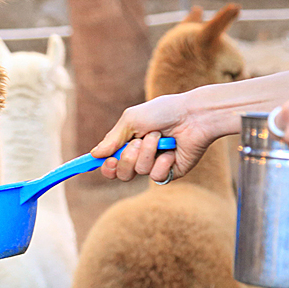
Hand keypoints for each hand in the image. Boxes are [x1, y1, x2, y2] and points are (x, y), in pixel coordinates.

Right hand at [89, 92, 216, 184]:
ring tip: (160, 137)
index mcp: (130, 144)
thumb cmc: (164, 111)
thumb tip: (94, 154)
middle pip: (122, 174)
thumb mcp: (132, 119)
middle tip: (136, 143)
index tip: (107, 162)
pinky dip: (163, 161)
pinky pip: (157, 176)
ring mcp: (156, 165)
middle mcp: (142, 157)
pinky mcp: (171, 172)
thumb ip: (112, 138)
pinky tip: (172, 150)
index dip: (107, 167)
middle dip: (127, 158)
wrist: (194, 114)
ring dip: (147, 152)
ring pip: (139, 172)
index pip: (112, 164)